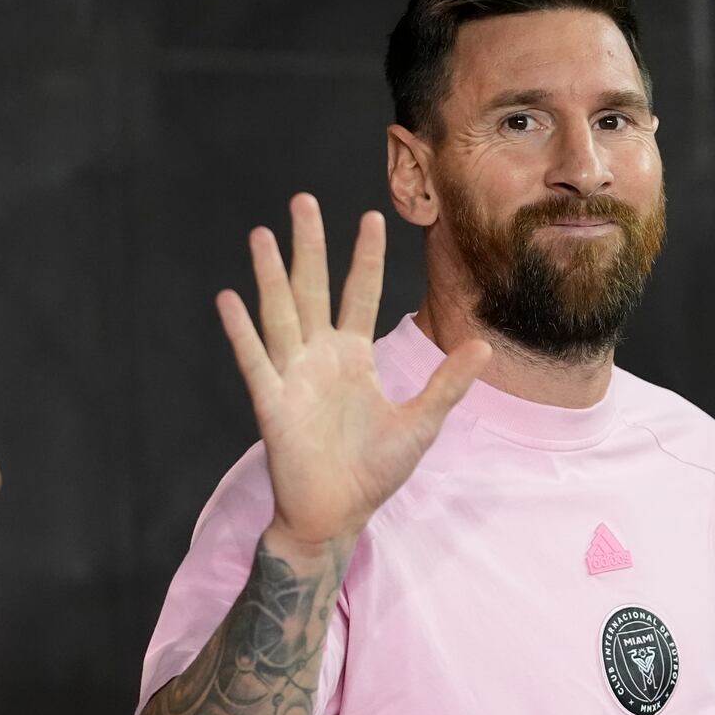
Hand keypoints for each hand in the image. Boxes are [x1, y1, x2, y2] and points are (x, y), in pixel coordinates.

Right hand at [217, 193, 488, 546]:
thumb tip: (484, 347)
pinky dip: (242, 331)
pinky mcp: (272, 402)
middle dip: (309, 246)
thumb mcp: (422, 423)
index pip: (360, 294)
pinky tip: (230, 298)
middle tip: (303, 200)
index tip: (370, 216)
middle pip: (313, 290)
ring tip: (262, 234)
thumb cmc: (374, 471)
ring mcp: (293, 376)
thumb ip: (447, 383)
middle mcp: (320, 357)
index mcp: (354, 357)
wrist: (338, 514)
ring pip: (281, 314)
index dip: (365, 257)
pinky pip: (255, 361)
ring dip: (270, 275)